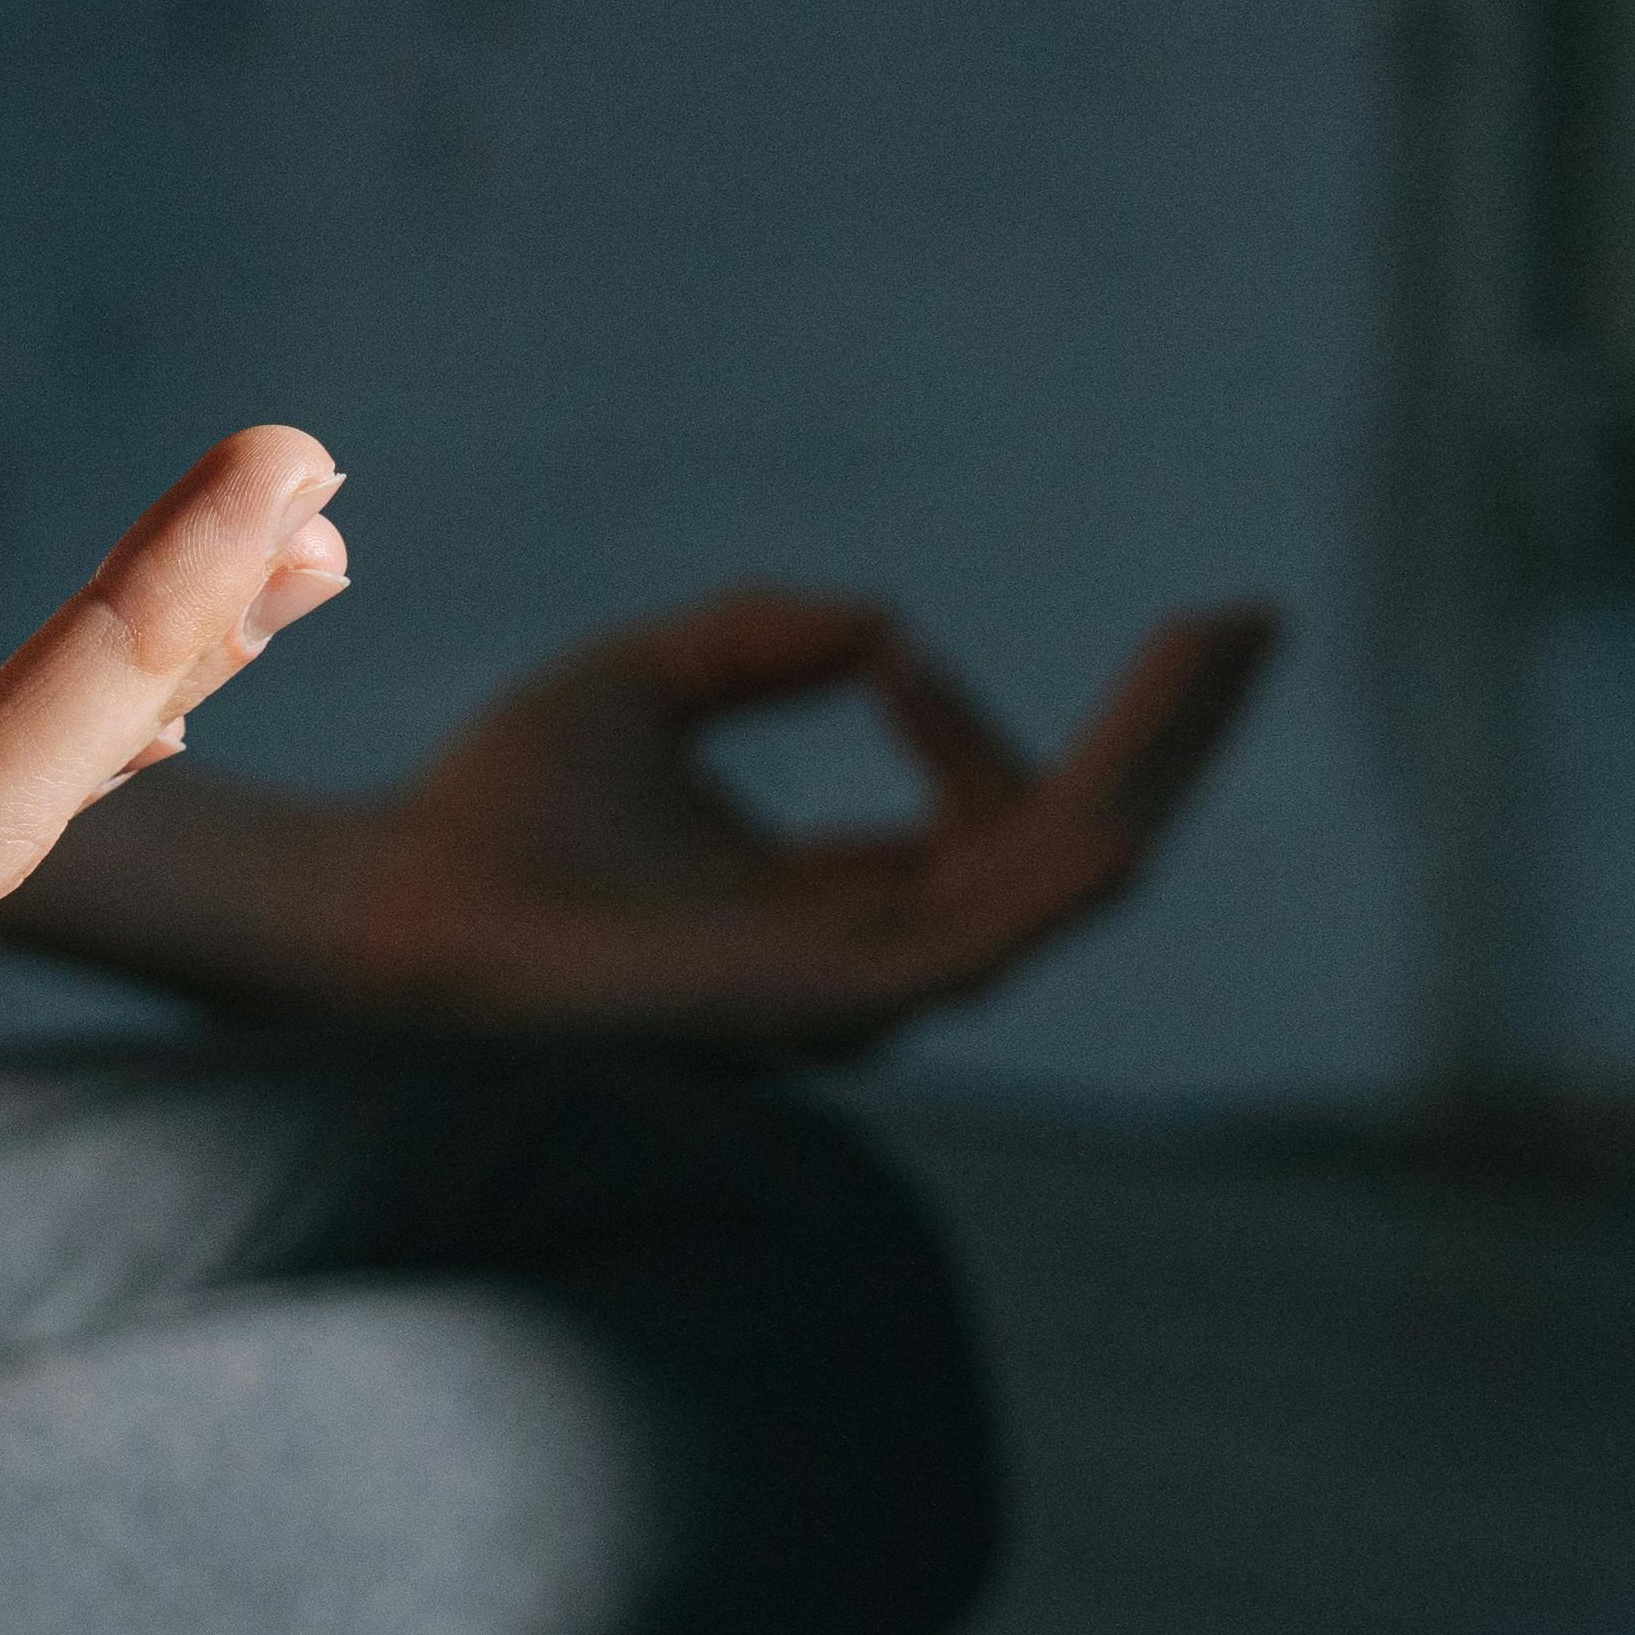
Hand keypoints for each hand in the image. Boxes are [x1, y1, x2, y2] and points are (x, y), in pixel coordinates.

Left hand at [321, 587, 1275, 1055]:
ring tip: (1215, 665)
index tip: (899, 658)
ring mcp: (843, 994)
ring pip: (1048, 890)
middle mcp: (858, 958)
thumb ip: (761, 644)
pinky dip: (1052, 890)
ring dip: (1145, 775)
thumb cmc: (492, 811)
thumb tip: (884, 625)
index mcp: (830, 899)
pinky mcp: (805, 1009)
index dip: (992, 732)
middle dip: (1166, 741)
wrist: (387, 899)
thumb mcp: (645, 683)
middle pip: (1061, 851)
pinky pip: (970, 956)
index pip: (996, 827)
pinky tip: (1122, 821)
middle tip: (1247, 624)